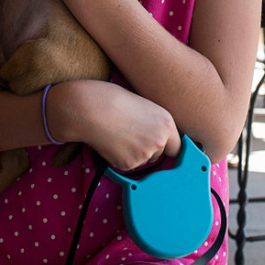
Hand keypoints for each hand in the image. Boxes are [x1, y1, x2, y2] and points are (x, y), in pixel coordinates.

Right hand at [51, 81, 180, 170]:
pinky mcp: (128, 164)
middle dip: (145, 148)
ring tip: (116, 133)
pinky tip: (109, 141)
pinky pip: (125, 165)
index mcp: (166, 122)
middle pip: (158, 154)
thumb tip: (152, 134)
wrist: (88, 108)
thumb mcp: (141, 105)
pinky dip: (117, 157)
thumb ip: (152, 122)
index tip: (158, 147)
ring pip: (141, 160)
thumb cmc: (110, 99)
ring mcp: (144, 154)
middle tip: (127, 132)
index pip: (176, 146)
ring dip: (131, 152)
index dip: (165, 146)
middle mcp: (160, 140)